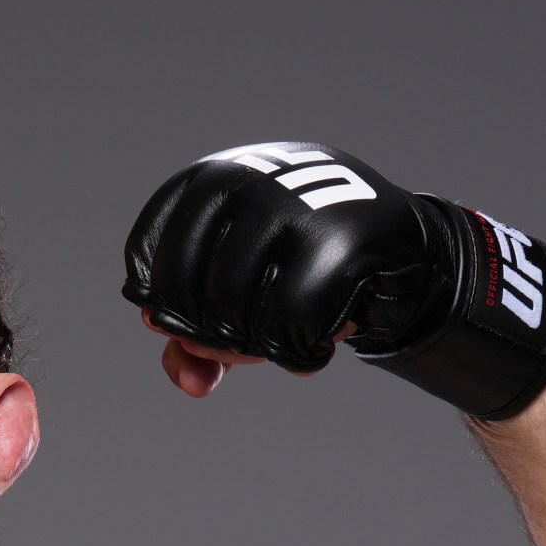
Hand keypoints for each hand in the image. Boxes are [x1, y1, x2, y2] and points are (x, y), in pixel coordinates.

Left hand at [120, 140, 545, 418]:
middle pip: (183, 289)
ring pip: (229, 305)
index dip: (163, 305)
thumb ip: (190, 340)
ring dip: (254, 346)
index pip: (149, 253)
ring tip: (282, 343)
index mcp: (210, 181)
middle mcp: (246, 180)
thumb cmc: (299, 272)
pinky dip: (297, 353)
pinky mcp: (340, 238)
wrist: (396, 252)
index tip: (192, 326)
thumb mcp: (236, 298)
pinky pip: (289, 319)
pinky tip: (313, 350)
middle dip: (207, 336)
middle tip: (244, 345)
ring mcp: (294, 203)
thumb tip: (181, 365)